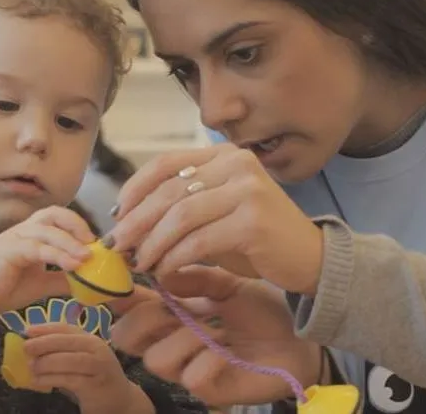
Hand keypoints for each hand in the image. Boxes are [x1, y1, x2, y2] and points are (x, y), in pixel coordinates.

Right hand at [0, 206, 94, 318]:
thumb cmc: (2, 287)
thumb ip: (62, 279)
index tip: (98, 243)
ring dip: (72, 242)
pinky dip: (59, 255)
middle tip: (94, 243)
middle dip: (77, 224)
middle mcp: (26, 230)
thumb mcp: (40, 283)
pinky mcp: (9, 250)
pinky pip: (38, 248)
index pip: (61, 218)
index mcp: (34, 234)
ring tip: (88, 257)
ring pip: (49, 229)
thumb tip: (88, 282)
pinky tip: (73, 265)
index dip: (80, 226)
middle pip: (55, 213)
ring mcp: (16, 237)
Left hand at [25, 324, 150, 413]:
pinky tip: (38, 381)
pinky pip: (70, 379)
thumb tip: (34, 347)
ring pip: (70, 360)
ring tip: (31, 367)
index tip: (27, 330)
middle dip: (45, 342)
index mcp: (91, 339)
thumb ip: (63, 352)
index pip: (68, 328)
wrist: (118, 399)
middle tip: (26, 348)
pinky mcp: (95, 385)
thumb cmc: (94, 377)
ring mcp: (98, 366)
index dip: (47, 328)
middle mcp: (97, 348)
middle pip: (69, 341)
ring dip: (47, 362)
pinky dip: (51, 379)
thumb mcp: (81, 359)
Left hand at [106, 144, 322, 294]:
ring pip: (181, 215)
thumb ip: (183, 204)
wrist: (308, 255)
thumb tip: (129, 219)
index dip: (135, 188)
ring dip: (152, 242)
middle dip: (136, 220)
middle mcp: (237, 164)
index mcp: (224, 155)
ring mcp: (247, 190)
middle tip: (118, 245)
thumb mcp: (217, 210)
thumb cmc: (256, 235)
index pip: (167, 162)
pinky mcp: (253, 221)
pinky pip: (199, 240)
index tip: (117, 215)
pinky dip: (175, 258)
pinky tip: (164, 271)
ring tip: (139, 262)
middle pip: (169, 189)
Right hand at [111, 266, 322, 407]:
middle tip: (168, 306)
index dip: (124, 295)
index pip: (137, 308)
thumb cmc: (262, 312)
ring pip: (156, 359)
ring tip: (211, 329)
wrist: (298, 339)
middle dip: (142, 318)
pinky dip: (208, 359)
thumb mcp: (231, 285)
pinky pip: (192, 377)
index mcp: (177, 314)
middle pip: (128, 339)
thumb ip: (199, 279)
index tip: (127, 277)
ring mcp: (190, 367)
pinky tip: (226, 349)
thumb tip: (162, 272)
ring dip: (182, 338)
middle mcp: (176, 341)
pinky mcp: (211, 389)